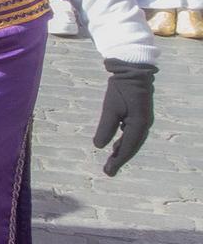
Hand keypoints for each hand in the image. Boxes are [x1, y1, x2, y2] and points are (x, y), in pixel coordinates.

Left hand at [93, 58, 154, 175]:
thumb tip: (99, 146)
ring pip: (132, 140)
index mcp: (139, 124)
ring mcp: (142, 120)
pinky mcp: (138, 116)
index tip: (109, 171)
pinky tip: (115, 146)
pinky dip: (124, 141)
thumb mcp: (110, 108)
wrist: (132, 71)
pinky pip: (132, 133)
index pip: (128, 147)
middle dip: (120, 159)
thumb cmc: (120, 89)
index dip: (118, 160)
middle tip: (108, 171)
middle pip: (132, 146)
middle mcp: (144, 125)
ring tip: (111, 161)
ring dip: (122, 151)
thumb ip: (106, 128)